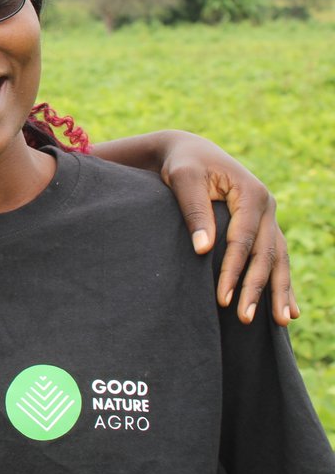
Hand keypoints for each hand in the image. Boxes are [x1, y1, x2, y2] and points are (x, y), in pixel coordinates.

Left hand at [156, 133, 297, 326]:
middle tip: (245, 318)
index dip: (233, 270)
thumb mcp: (183, 179)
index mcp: (251, 193)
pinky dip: (282, 282)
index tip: (221, 298)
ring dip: (278, 291)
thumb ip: (194, 210)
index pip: (243, 240)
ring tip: (280, 322)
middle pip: (266, 254)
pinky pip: (277, 257)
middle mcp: (267, 206)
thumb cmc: (183, 164)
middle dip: (256, 288)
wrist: (190, 151)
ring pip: (278, 258)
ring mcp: (268, 217)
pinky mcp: (263, 226)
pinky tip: (289, 309)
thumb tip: (203, 249)